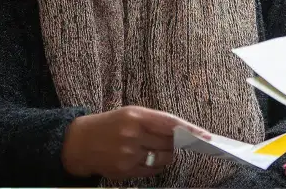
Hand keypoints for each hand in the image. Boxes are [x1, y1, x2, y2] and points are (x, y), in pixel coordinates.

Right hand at [61, 105, 209, 179]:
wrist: (79, 142)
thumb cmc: (110, 124)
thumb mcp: (130, 113)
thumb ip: (155, 121)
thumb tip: (182, 132)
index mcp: (135, 116)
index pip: (170, 123)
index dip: (190, 129)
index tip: (206, 135)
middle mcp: (132, 135)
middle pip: (169, 143)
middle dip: (176, 142)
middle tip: (178, 140)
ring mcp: (128, 155)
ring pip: (163, 158)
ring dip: (167, 155)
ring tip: (155, 148)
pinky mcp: (124, 171)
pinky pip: (152, 170)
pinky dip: (156, 166)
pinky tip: (146, 158)